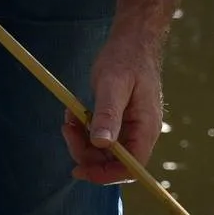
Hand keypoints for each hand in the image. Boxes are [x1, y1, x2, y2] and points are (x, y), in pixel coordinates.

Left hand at [64, 32, 163, 184]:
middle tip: (67, 130)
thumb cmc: (126, 58)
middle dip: (87, 154)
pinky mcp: (121, 120)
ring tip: (69, 118)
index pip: (132, 167)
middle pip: (115, 162)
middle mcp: (142, 132)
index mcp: (146, 127)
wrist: (133, 39)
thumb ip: (108, 114)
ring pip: (105, 151)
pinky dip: (85, 130)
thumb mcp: (113, 85)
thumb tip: (102, 144)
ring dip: (83, 141)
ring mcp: (131, 127)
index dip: (106, 174)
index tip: (79, 170)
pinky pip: (102, 136)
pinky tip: (75, 114)